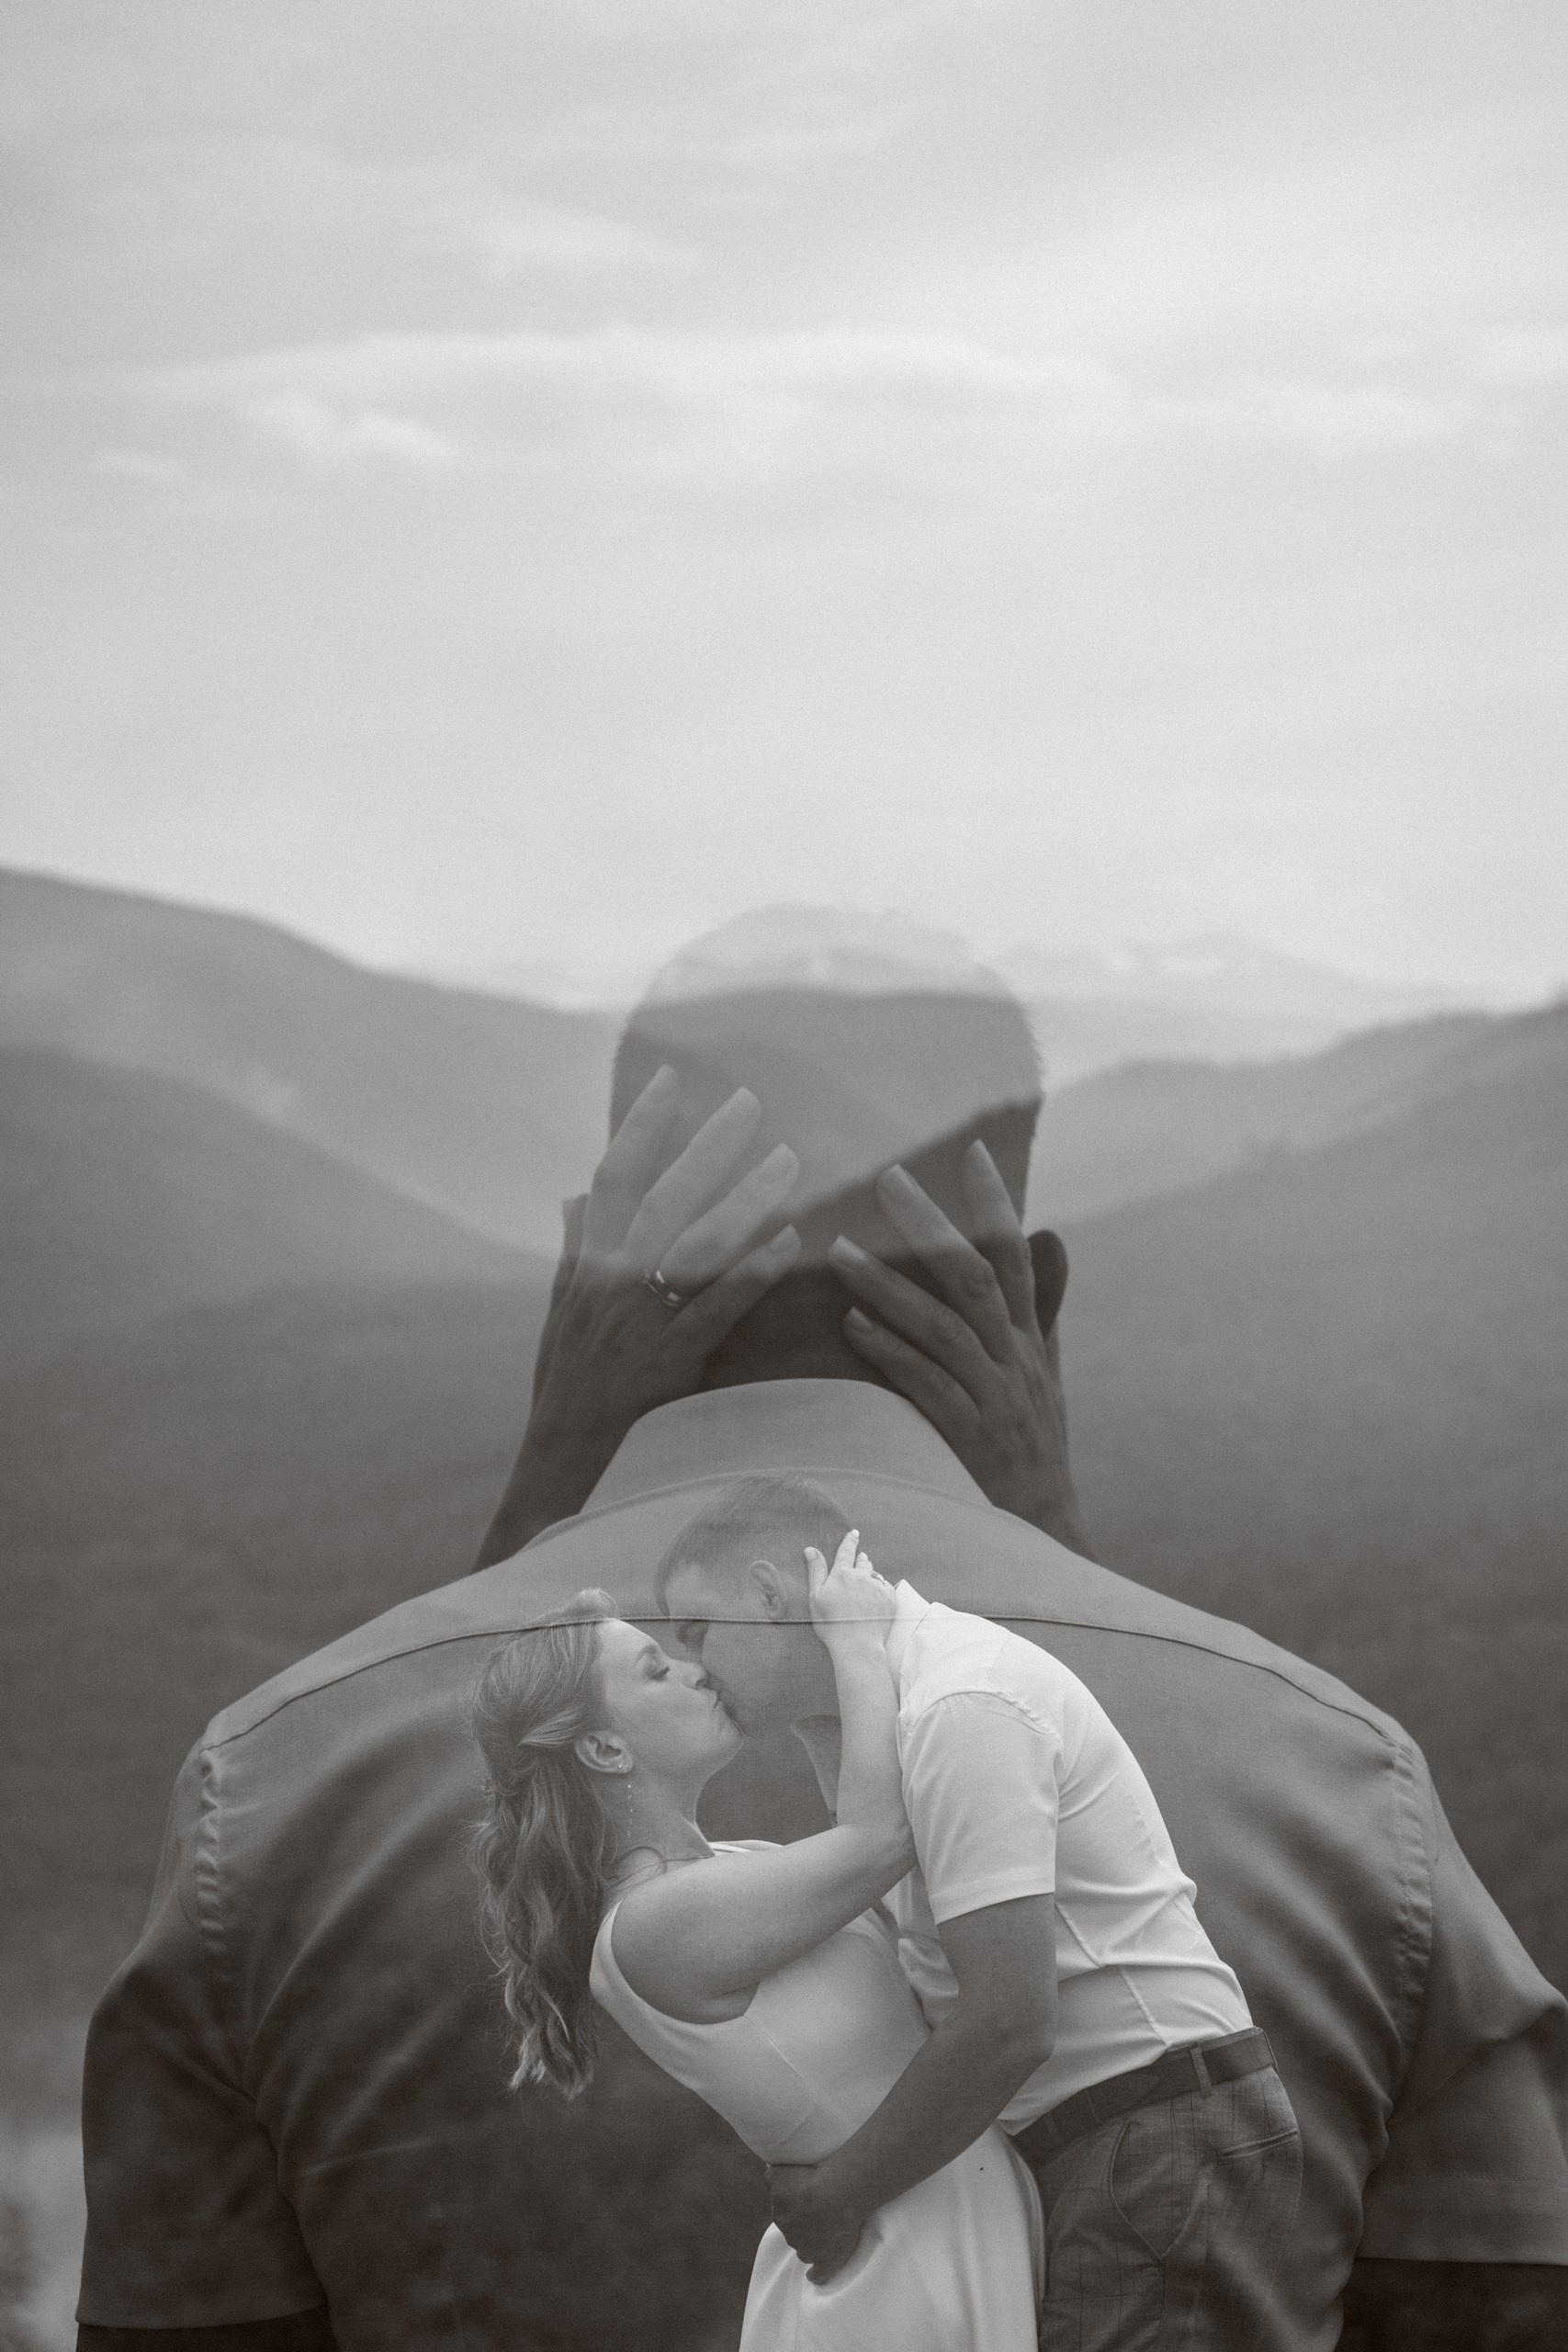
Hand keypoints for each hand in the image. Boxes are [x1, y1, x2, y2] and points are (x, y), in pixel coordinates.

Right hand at [475, 1068, 801, 1565]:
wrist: (555, 1481)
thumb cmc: (562, 1404)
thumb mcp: (555, 1322)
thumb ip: (569, 1254)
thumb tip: (570, 1194)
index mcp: (584, 1270)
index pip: (611, 1180)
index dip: (641, 1127)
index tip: (673, 1078)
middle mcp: (606, 1287)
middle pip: (660, 1198)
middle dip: (707, 1146)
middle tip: (752, 1101)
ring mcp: (636, 1324)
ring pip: (693, 1244)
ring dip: (744, 1197)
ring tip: (791, 1159)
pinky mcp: (666, 1363)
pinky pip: (716, 1306)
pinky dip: (753, 1269)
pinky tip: (791, 1239)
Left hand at [764, 2161, 866, 2283]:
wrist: (835, 2196)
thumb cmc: (813, 2176)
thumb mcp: (781, 2169)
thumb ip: (772, 2176)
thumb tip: (769, 2178)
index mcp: (778, 2207)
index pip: (780, 2204)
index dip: (792, 2199)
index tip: (803, 2193)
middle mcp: (788, 2230)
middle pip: (791, 2225)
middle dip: (800, 2218)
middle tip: (818, 2205)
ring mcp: (806, 2248)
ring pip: (802, 2246)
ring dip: (809, 2239)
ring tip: (824, 2228)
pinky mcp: (824, 2261)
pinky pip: (818, 2273)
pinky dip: (816, 2274)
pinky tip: (814, 2275)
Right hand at [805, 1528, 896, 1659]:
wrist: (857, 1644)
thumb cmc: (831, 1623)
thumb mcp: (816, 1597)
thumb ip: (816, 1571)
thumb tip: (811, 1549)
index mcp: (842, 1574)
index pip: (847, 1551)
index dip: (850, 1541)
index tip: (854, 1533)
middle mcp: (862, 1576)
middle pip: (863, 1562)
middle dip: (861, 1559)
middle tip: (860, 1559)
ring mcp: (878, 1587)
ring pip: (875, 1574)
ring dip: (871, 1574)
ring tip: (867, 1580)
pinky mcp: (890, 1599)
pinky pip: (886, 1587)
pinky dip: (880, 1588)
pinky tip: (875, 1596)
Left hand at [827, 1143, 1091, 1555]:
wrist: (1047, 1536)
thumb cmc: (1035, 1451)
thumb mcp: (1048, 1373)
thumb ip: (1043, 1306)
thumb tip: (1051, 1237)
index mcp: (1030, 1342)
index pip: (1016, 1259)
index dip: (996, 1205)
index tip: (972, 1152)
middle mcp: (1016, 1361)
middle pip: (975, 1277)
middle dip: (931, 1225)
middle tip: (888, 1177)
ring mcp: (995, 1399)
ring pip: (944, 1327)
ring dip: (890, 1286)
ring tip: (840, 1251)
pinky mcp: (971, 1438)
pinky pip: (928, 1387)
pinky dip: (892, 1352)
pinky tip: (853, 1326)